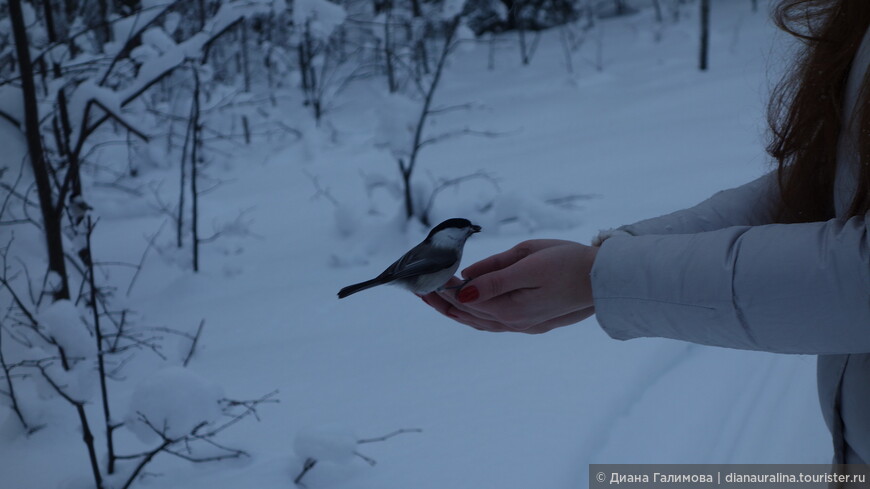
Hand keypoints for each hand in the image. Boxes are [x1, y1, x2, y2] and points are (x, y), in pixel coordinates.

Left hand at [421, 239, 597, 333]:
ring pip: (478, 322)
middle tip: (419, 289)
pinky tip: (467, 311)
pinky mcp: (531, 322)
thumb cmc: (569, 263)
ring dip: (455, 311)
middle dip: (442, 301)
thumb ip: (494, 275)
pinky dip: (474, 317)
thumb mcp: (529, 261)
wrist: (605, 280)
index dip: (443, 287)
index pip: (465, 299)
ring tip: (435, 300)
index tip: (426, 274)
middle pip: (467, 314)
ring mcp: (522, 325)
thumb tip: (463, 283)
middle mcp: (513, 322)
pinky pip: (492, 323)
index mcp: (510, 308)